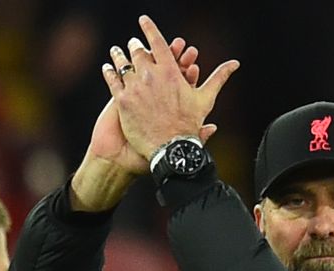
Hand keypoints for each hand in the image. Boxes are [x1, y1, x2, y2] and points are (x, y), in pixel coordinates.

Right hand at [70, 33, 207, 211]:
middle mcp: (155, 95)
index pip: (183, 81)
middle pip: (168, 70)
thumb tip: (214, 127)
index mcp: (171, 104)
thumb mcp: (175, 144)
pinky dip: (129, 67)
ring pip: (148, 68)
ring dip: (155, 56)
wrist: (122, 158)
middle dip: (177, 58)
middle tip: (184, 49)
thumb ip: (197, 134)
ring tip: (164, 49)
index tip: (194, 58)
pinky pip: (124, 77)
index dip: (189, 70)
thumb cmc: (149, 152)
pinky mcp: (120, 96)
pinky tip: (135, 58)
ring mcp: (137, 92)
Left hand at [102, 15, 238, 159]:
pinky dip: (109, 72)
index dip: (149, 28)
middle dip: (135, 45)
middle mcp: (150, 76)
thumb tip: (235, 63)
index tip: (143, 20)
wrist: (171, 148)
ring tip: (116, 51)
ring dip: (119, 55)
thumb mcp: (205, 98)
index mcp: (170, 72)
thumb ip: (219, 77)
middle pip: (138, 52)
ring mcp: (135, 88)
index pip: (158, 43)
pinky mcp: (123, 101)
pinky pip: (112, 81)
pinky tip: (107, 69)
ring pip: (122, 64)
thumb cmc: (190, 123)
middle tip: (132, 43)